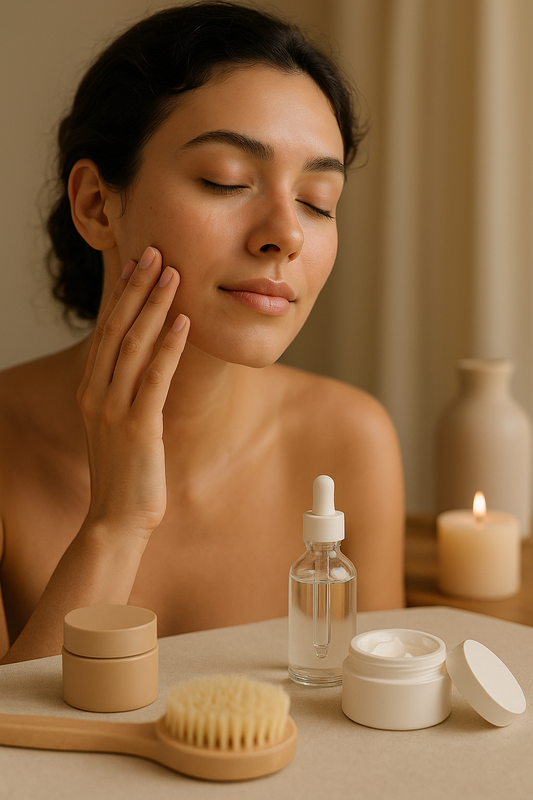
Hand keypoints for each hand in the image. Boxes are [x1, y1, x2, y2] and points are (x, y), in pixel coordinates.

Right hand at [77, 246, 188, 540]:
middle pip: (116, 328)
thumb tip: (148, 363)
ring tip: (172, 274)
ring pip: (133, 346)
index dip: (122, 295)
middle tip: (155, 251)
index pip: (106, 331)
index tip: (138, 263)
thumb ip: (125, 393)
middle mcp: (96, 394)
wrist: (116, 519)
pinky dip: (169, 349)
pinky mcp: (137, 428)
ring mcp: (113, 410)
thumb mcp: (116, 425)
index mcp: (91, 390)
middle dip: (137, 287)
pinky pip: (154, 379)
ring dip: (154, 307)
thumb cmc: (124, 472)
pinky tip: (184, 324)